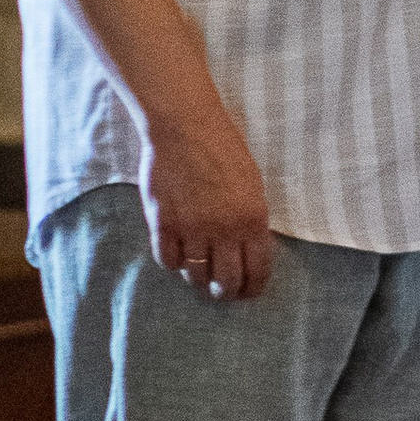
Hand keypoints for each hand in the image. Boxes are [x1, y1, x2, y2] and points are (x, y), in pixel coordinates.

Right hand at [141, 88, 273, 302]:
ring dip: (199, 280)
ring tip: (200, 276)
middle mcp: (223, 230)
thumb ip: (251, 218)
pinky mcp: (162, 224)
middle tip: (223, 292)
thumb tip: (251, 248)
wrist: (186, 127)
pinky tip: (178, 257)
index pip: (257, 269)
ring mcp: (191, 229)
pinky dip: (174, 264)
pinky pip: (168, 261)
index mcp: (252, 219)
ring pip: (195, 276)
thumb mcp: (252, 183)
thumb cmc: (224, 149)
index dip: (254, 288)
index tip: (250, 293)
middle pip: (226, 281)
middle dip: (227, 292)